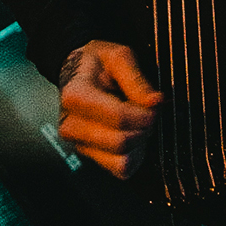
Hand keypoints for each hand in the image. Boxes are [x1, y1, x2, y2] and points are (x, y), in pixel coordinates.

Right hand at [57, 40, 161, 179]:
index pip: (118, 117)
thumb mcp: (118, 56)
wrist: (79, 72)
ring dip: (139, 143)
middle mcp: (71, 124)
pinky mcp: (89, 157)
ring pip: (122, 161)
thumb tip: (154, 102)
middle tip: (148, 112)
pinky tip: (131, 134)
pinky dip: (133, 155)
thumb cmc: (97, 63)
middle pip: (120, 142)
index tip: (153, 104)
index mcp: (75, 96)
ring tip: (137, 122)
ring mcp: (79, 144)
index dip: (144, 114)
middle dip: (143, 129)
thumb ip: (137, 79)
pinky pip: (120, 169)